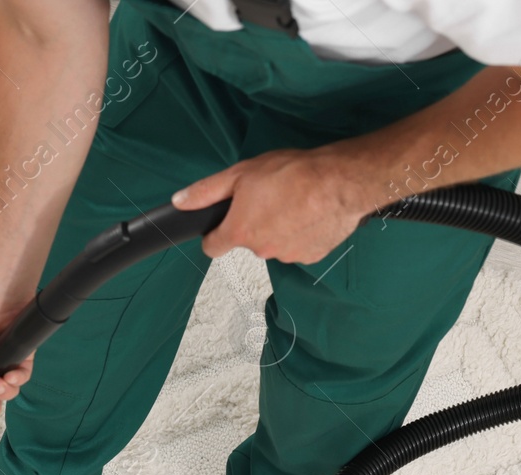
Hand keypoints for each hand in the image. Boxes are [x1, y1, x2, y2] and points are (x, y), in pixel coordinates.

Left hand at [172, 146, 385, 263]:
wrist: (340, 181)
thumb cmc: (292, 173)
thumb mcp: (241, 173)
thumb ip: (207, 191)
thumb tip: (180, 201)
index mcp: (240, 232)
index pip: (213, 247)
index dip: (214, 235)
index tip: (221, 225)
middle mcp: (261, 250)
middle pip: (248, 241)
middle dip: (255, 223)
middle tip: (270, 197)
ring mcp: (288, 255)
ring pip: (275, 243)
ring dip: (280, 228)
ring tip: (295, 201)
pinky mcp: (312, 256)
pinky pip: (299, 246)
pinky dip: (301, 232)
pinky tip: (310, 212)